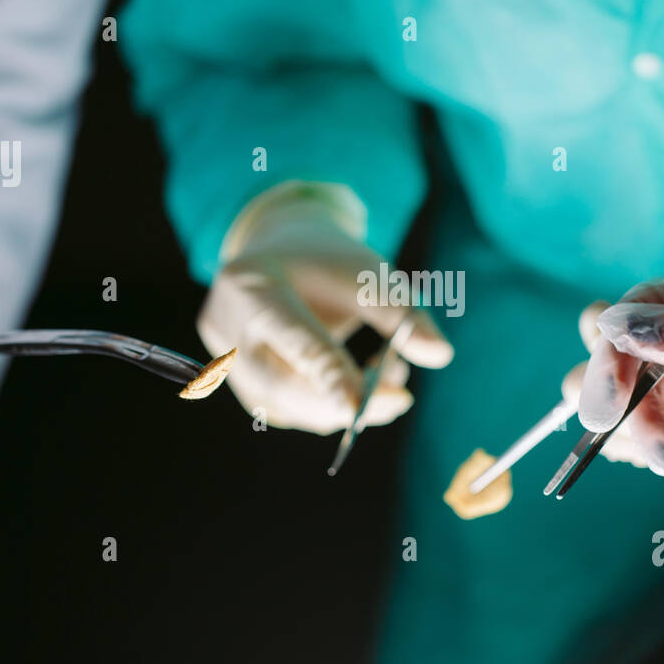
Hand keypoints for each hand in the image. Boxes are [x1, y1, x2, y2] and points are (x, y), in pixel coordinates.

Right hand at [198, 184, 453, 432]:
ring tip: (389, 375)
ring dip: (341, 407)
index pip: (292, 337)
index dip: (328, 375)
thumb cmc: (330, 262)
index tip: (365, 407)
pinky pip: (284, 410)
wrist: (282, 253)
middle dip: (340, 404)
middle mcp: (227, 322)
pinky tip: (358, 386)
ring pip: (284, 406)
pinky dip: (326, 408)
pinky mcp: (234, 381)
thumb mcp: (369, 274)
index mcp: (253, 283)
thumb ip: (402, 313)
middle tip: (400, 401)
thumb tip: (439, 355)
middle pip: (279, 385)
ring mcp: (223, 357)